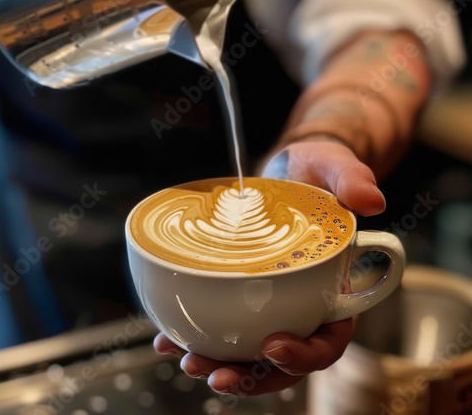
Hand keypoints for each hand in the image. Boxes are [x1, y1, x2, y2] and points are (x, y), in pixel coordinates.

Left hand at [154, 137, 385, 395]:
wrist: (288, 169)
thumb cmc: (317, 172)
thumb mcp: (334, 168)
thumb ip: (353, 180)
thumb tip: (371, 201)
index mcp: (334, 288)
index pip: (329, 339)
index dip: (306, 355)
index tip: (274, 346)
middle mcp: (304, 303)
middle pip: (283, 358)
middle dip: (252, 374)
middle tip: (216, 373)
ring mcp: (272, 299)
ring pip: (249, 349)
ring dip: (219, 363)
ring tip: (187, 360)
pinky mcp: (243, 289)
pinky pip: (224, 321)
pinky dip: (198, 335)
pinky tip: (170, 338)